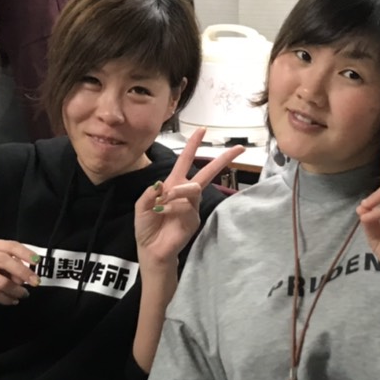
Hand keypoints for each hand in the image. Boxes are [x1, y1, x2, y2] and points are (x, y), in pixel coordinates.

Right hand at [0, 238, 40, 305]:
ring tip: (23, 294)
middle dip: (22, 272)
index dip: (25, 253)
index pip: (11, 245)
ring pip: (0, 282)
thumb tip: (27, 277)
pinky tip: (13, 300)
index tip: (37, 262)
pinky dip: (6, 299)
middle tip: (35, 282)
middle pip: (4, 261)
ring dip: (16, 290)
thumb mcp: (4, 266)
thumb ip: (16, 267)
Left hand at [135, 128, 243, 267]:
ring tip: (164, 202)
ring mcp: (192, 206)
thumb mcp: (142, 206)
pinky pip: (187, 206)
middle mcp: (185, 193)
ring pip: (193, 188)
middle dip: (222, 160)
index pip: (185, 161)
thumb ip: (150, 193)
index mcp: (172, 184)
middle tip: (238, 149)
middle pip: (207, 172)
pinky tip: (164, 214)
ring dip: (179, 191)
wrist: (151, 249)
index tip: (202, 130)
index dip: (192, 145)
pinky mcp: (194, 219)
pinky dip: (174, 208)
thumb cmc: (147, 226)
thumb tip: (162, 184)